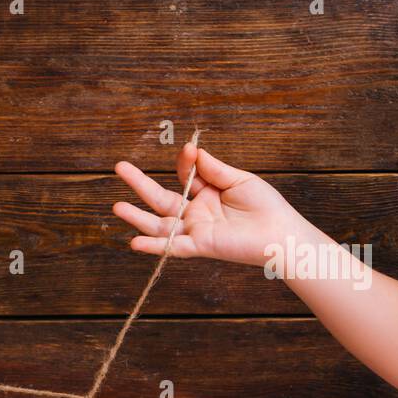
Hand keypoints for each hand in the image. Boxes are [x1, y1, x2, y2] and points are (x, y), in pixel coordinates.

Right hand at [112, 140, 305, 266]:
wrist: (281, 232)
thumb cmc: (265, 206)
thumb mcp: (238, 179)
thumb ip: (213, 168)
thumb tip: (193, 150)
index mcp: (206, 194)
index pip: (185, 176)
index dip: (185, 163)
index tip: (190, 152)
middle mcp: (197, 213)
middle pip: (162, 199)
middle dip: (140, 184)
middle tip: (120, 167)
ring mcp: (196, 230)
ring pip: (161, 225)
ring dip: (138, 218)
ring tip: (117, 206)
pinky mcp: (201, 246)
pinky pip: (174, 247)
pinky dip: (155, 246)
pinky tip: (135, 242)